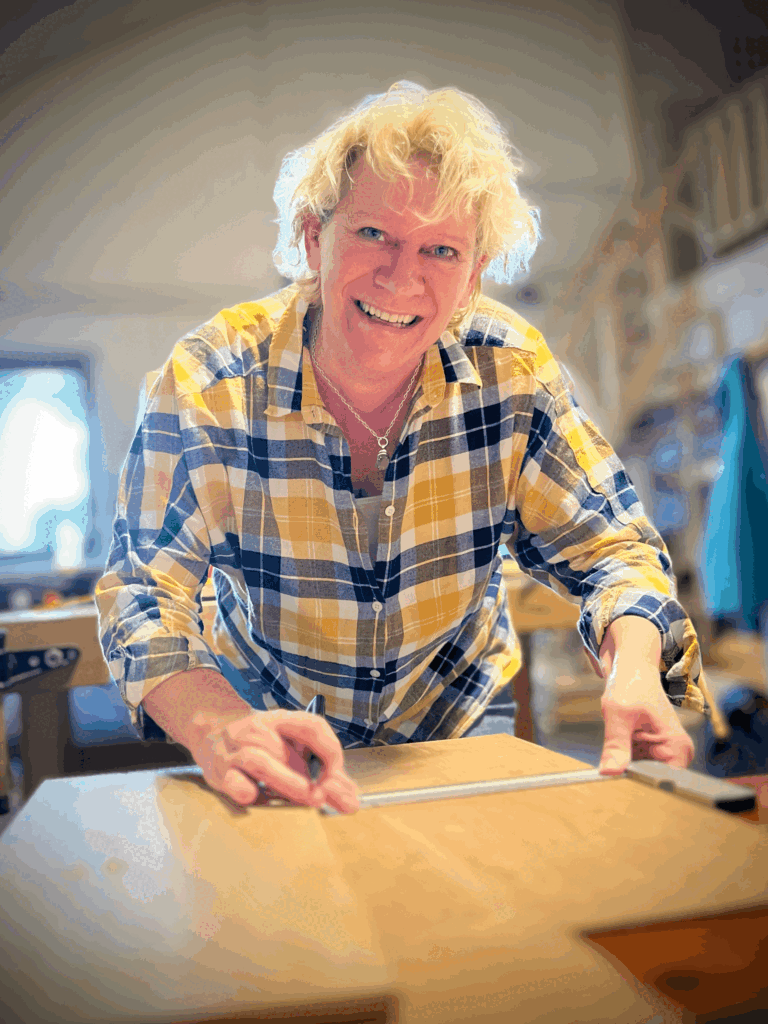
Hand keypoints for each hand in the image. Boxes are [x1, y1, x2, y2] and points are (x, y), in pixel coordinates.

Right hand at [188, 707, 359, 812]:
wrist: (210, 732)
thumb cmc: (260, 744)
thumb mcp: (289, 747)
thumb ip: (321, 775)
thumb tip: (351, 803)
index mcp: (280, 721)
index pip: (311, 725)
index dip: (330, 749)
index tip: (336, 774)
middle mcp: (257, 730)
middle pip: (287, 748)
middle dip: (310, 775)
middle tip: (326, 797)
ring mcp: (236, 750)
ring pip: (260, 761)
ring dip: (288, 781)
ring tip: (309, 798)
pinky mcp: (220, 771)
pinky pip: (232, 780)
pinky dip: (244, 789)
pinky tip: (255, 797)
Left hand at [594, 615, 693, 774]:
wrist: (632, 667)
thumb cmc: (630, 683)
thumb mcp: (617, 714)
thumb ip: (615, 745)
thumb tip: (609, 773)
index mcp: (677, 745)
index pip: (665, 782)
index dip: (640, 784)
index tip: (621, 782)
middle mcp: (676, 752)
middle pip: (651, 780)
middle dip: (629, 772)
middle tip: (616, 755)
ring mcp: (664, 753)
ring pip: (640, 774)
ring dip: (624, 763)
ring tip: (621, 740)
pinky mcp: (652, 751)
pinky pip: (635, 765)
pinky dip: (623, 757)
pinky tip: (622, 740)